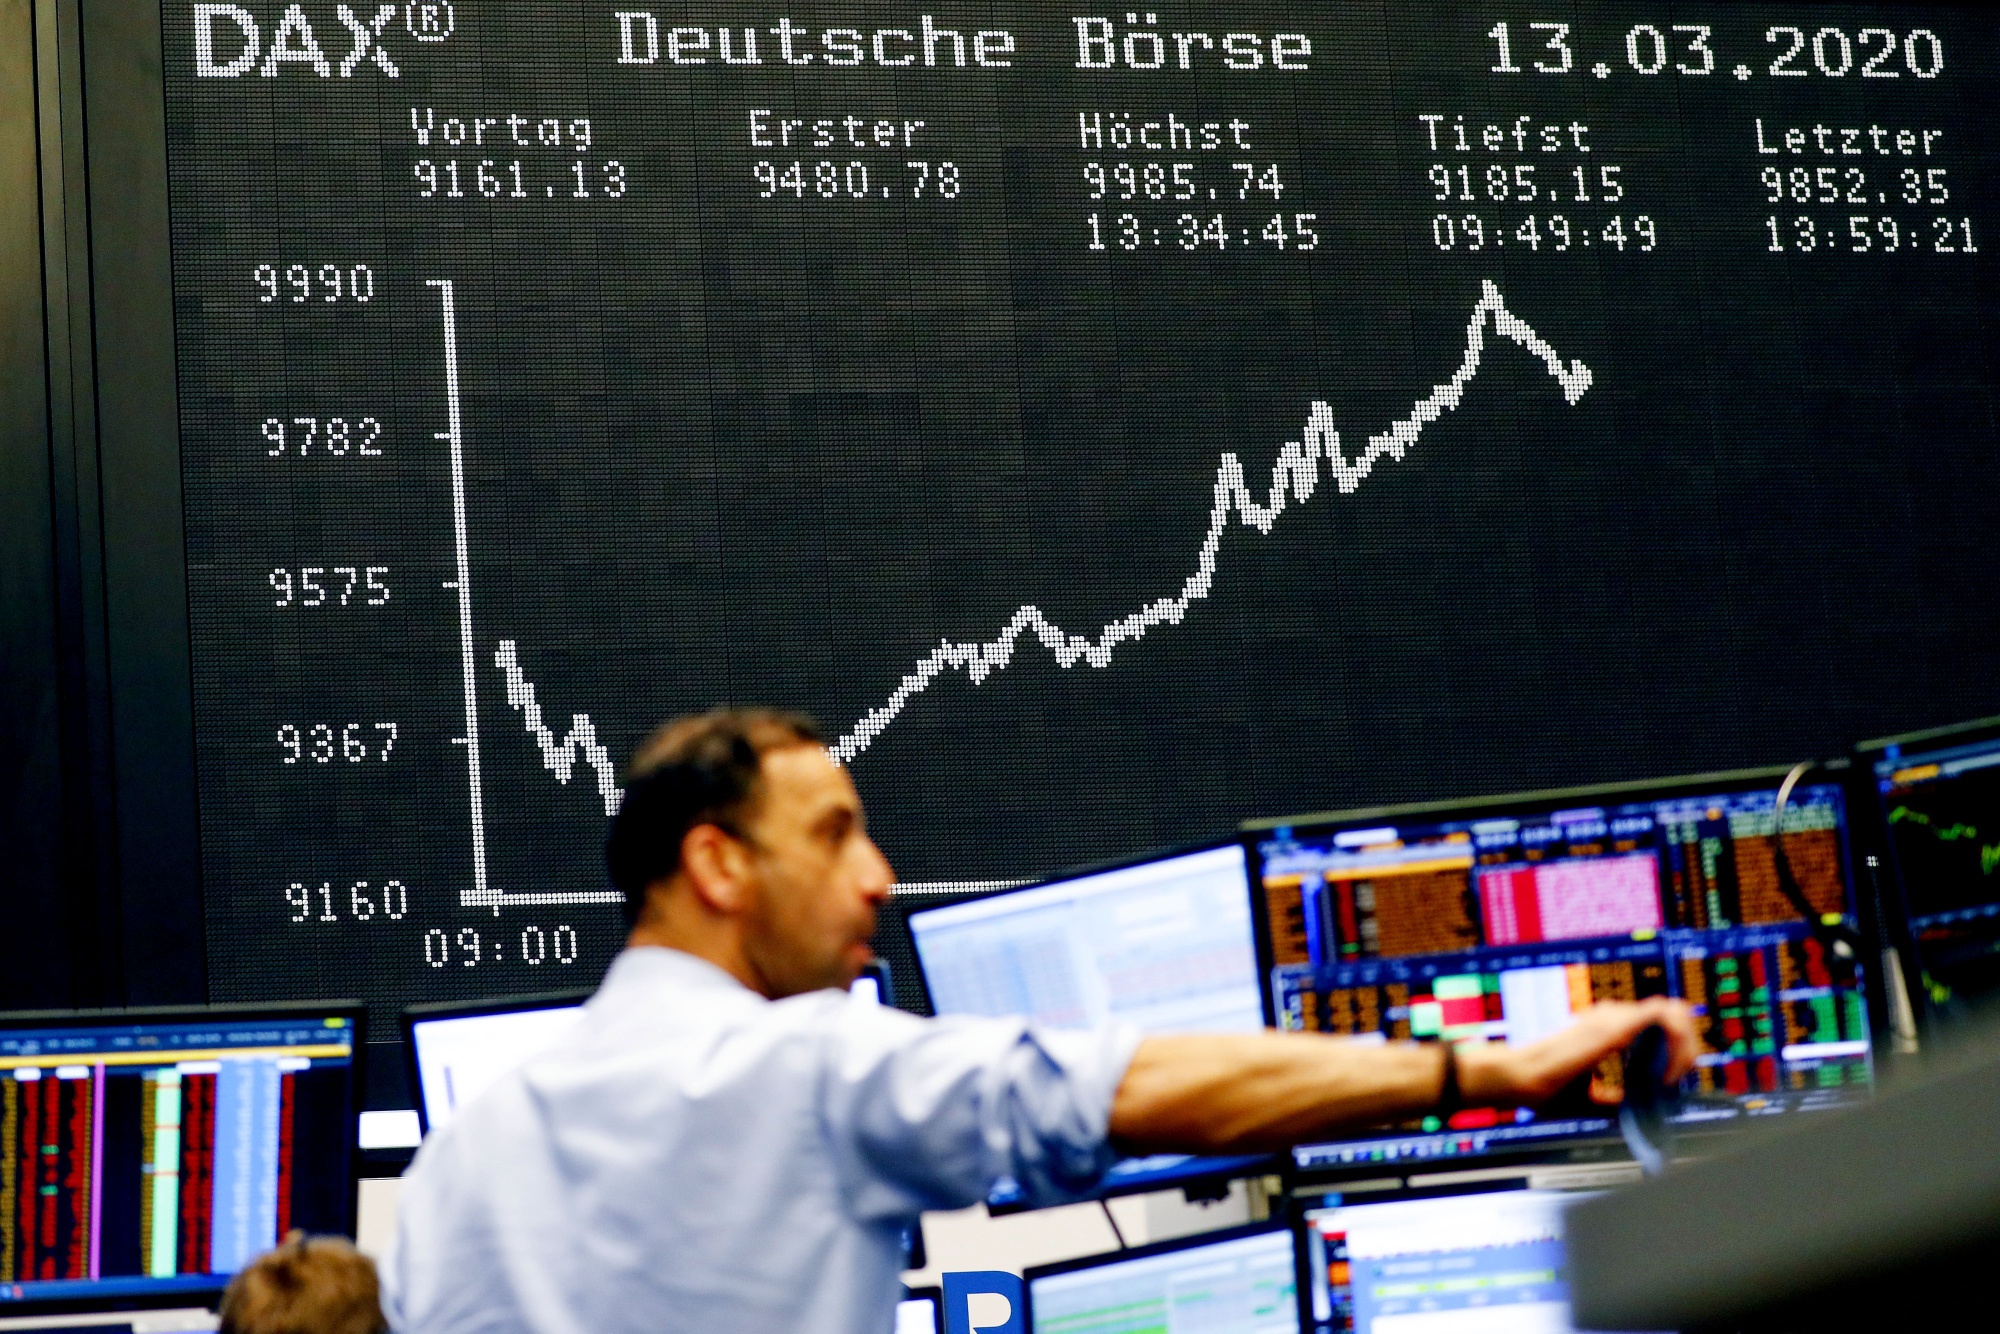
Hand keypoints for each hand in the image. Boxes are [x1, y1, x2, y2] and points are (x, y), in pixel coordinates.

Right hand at [1456, 998, 1699, 1107]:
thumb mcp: (1592, 1098)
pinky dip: (1678, 1045)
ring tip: (1675, 1078)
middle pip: (1673, 1011)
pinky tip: (1667, 1076)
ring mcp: (1613, 1017)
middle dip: (1688, 1045)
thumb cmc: (1543, 1087)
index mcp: (1606, 1026)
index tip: (1671, 1079)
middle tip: (1678, 1078)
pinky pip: (1664, 1016)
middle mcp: (1612, 1015)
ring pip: (1674, 1010)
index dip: (1676, 1044)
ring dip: (1686, 1046)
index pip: (1656, 1019)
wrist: (1518, 1078)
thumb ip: (1617, 1101)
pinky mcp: (1614, 1026)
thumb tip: (1642, 1111)